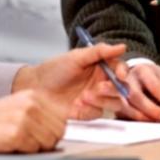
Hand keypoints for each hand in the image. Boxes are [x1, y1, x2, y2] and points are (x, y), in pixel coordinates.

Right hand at [0, 90, 67, 152]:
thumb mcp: (16, 109)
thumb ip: (39, 115)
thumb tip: (60, 129)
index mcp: (33, 95)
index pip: (62, 120)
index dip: (51, 132)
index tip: (38, 135)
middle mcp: (31, 104)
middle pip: (58, 132)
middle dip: (45, 141)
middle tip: (25, 142)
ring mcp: (24, 118)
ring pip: (48, 143)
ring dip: (34, 148)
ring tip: (15, 142)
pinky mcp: (16, 133)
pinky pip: (33, 150)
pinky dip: (23, 152)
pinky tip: (8, 145)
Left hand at [14, 41, 129, 118]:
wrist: (36, 89)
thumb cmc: (53, 70)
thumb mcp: (76, 57)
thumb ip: (100, 52)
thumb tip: (121, 47)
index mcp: (100, 67)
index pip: (120, 69)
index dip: (123, 72)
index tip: (119, 75)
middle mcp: (101, 82)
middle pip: (121, 87)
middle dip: (114, 88)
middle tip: (100, 87)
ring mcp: (97, 98)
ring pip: (115, 102)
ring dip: (104, 99)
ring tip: (85, 95)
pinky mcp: (89, 112)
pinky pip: (100, 112)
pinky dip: (92, 108)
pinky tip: (79, 103)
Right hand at [114, 62, 159, 122]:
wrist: (133, 73)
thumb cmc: (150, 77)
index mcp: (143, 70)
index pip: (155, 86)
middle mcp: (128, 79)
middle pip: (137, 96)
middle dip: (153, 110)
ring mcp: (117, 91)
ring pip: (127, 106)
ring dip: (143, 117)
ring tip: (157, 123)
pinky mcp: (113, 102)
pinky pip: (122, 113)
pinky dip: (135, 120)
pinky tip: (145, 123)